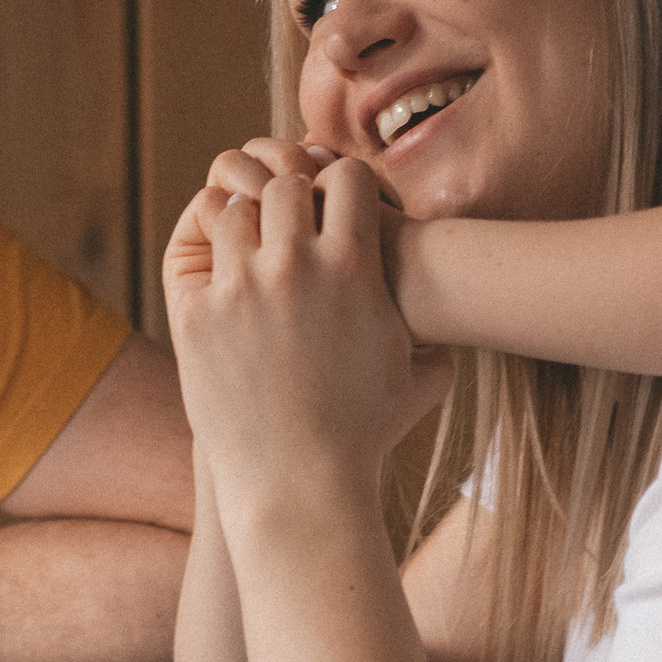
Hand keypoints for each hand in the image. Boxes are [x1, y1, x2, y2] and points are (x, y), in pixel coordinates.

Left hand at [164, 154, 450, 502]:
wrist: (299, 486)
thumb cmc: (365, 435)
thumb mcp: (420, 378)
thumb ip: (440, 333)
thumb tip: (463, 316)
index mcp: (354, 268)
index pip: (347, 175)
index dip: (344, 185)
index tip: (337, 208)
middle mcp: (296, 267)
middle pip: (286, 183)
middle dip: (291, 198)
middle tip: (290, 223)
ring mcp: (240, 289)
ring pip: (235, 211)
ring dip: (247, 222)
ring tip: (254, 246)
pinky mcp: (198, 316)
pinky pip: (201, 255)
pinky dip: (214, 255)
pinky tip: (226, 277)